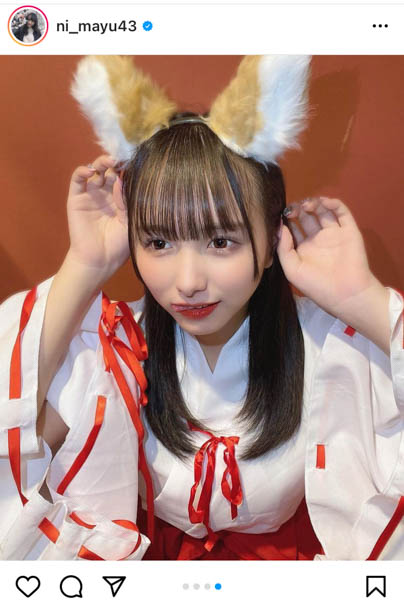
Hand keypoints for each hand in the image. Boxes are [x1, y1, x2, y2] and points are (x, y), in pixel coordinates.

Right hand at [66, 155, 128, 278]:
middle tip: (122, 159)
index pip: (124, 177)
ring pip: (95, 171)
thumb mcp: (129, 221)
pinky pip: (77, 180)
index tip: (135, 160)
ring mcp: (91, 195)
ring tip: (109, 161)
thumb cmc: (119, 244)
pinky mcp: (76, 198)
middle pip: (110, 171)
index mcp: (121, 199)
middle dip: (116, 163)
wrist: (101, 260)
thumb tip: (121, 180)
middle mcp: (106, 194)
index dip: (128, 168)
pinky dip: (82, 171)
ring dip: (101, 163)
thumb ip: (126, 201)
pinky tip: (89, 170)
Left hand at [277, 197, 378, 318]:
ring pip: (323, 211)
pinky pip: (342, 212)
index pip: (293, 228)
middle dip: (298, 209)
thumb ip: (283, 248)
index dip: (286, 220)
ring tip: (306, 205)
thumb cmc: (316, 285)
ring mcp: (334, 234)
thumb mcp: (292, 270)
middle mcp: (318, 239)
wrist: (345, 294)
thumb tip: (280, 227)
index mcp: (303, 248)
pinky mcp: (349, 231)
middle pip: (306, 216)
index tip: (279, 214)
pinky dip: (333, 203)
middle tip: (292, 209)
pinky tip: (323, 203)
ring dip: (314, 203)